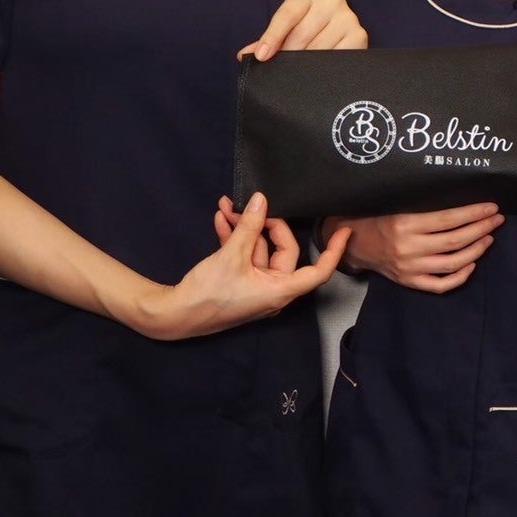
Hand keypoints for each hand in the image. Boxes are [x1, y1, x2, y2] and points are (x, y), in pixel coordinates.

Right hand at [135, 192, 348, 340]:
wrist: (172, 316)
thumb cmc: (208, 294)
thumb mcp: (231, 255)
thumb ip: (249, 226)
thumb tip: (261, 200)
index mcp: (280, 290)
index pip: (319, 271)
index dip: (334, 251)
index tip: (344, 231)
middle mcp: (272, 290)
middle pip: (283, 251)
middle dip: (265, 224)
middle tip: (250, 206)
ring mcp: (255, 287)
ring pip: (259, 250)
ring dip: (245, 227)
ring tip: (229, 206)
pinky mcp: (238, 283)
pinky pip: (244, 256)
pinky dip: (235, 237)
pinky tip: (222, 218)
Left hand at [237, 0, 367, 60]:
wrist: (340, 33)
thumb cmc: (309, 30)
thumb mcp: (288, 30)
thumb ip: (267, 41)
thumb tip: (245, 55)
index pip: (287, 14)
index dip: (272, 36)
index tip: (262, 56)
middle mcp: (331, 0)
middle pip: (302, 33)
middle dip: (288, 54)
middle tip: (281, 69)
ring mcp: (348, 17)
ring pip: (318, 47)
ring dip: (306, 63)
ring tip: (301, 71)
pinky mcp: (359, 35)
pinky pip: (337, 56)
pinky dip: (325, 67)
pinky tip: (319, 71)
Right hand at [327, 204, 503, 292]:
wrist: (353, 242)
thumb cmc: (378, 217)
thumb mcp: (398, 204)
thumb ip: (425, 205)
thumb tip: (462, 198)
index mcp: (405, 224)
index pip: (449, 219)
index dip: (474, 213)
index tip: (491, 207)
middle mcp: (408, 248)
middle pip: (455, 241)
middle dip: (481, 228)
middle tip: (497, 219)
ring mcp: (409, 268)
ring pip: (453, 263)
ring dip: (476, 250)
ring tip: (489, 237)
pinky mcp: (409, 282)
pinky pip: (440, 285)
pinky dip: (460, 277)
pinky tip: (472, 264)